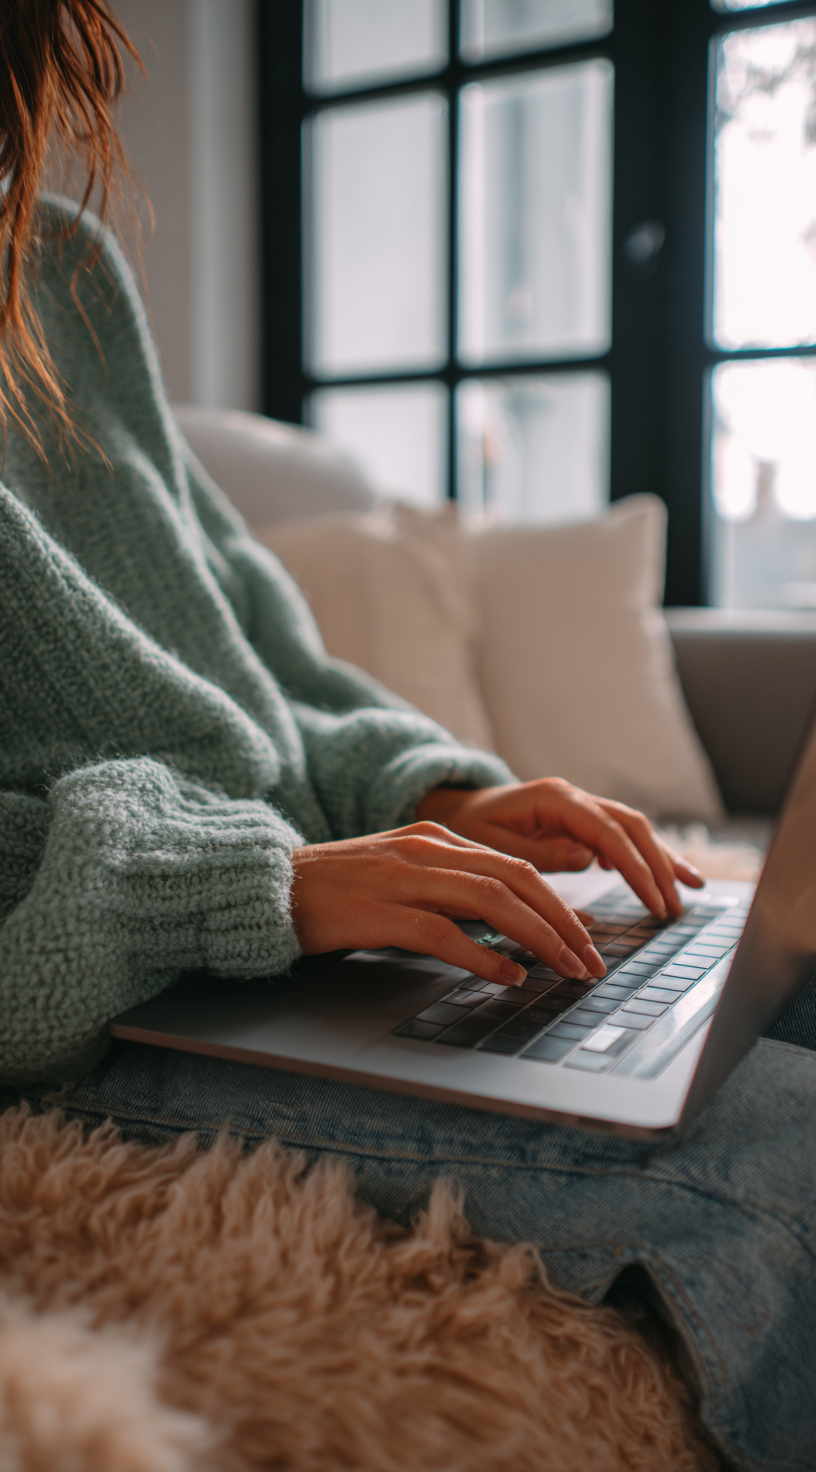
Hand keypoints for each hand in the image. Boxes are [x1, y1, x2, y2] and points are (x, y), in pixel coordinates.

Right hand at [290, 822, 606, 987]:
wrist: (269, 889)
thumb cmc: (335, 894)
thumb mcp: (401, 879)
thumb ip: (449, 892)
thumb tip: (506, 928)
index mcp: (434, 840)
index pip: (515, 866)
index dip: (559, 902)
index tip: (586, 936)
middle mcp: (425, 851)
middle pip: (516, 879)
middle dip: (563, 921)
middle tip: (592, 960)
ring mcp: (402, 878)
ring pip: (491, 901)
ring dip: (539, 938)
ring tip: (567, 970)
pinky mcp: (379, 912)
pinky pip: (444, 933)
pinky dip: (483, 955)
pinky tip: (508, 975)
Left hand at [417, 778, 703, 918]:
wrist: (456, 808)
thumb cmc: (468, 828)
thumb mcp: (491, 846)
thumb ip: (538, 853)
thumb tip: (588, 858)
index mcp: (553, 798)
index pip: (609, 832)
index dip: (636, 868)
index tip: (655, 901)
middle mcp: (572, 796)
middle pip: (631, 825)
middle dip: (659, 866)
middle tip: (676, 907)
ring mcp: (578, 806)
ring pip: (632, 828)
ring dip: (661, 858)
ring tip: (690, 889)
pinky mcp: (579, 820)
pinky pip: (619, 836)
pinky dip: (641, 856)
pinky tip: (655, 880)